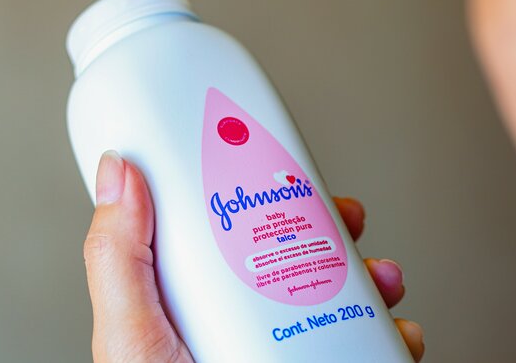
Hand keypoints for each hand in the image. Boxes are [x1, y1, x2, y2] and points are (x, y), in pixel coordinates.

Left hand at [84, 151, 424, 362]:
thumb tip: (119, 170)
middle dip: (336, 229)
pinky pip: (366, 344)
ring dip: (375, 280)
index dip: (269, 191)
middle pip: (300, 253)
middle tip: (349, 219)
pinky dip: (391, 334)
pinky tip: (397, 333)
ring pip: (342, 295)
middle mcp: (247, 316)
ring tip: (384, 279)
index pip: (236, 227)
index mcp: (200, 294)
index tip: (293, 172)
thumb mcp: (130, 331)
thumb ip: (118, 255)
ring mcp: (285, 346)